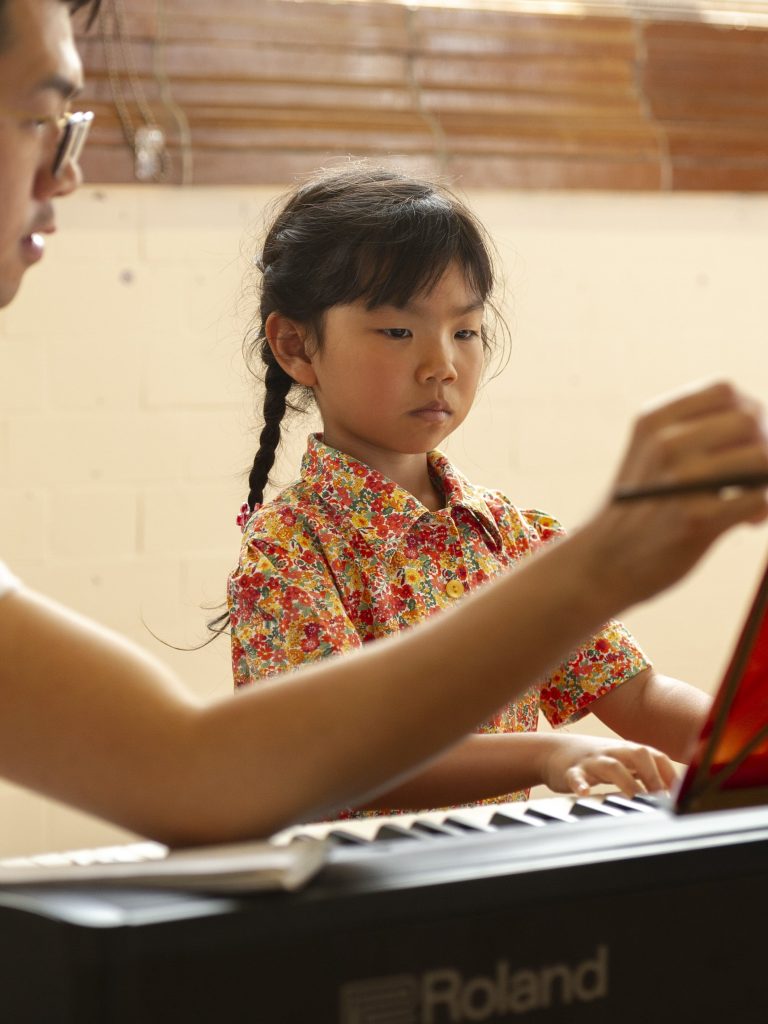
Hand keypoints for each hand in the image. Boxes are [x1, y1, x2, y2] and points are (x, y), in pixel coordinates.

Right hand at [541, 733, 677, 797]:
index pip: (656, 756)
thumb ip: (644, 775)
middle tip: (661, 799)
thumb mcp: (620, 763)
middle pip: (638, 754)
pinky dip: (580, 784)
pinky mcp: (570, 771)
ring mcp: (592, 761)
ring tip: (634, 797)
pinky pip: (575, 776)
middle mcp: (613, 752)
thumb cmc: (594, 761)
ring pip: (611, 765)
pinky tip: (584, 793)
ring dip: (626, 781)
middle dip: (653, 775)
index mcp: (628, 751)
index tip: (680, 797)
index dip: (670, 774)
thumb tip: (674, 795)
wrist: (552, 752)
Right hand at [581, 381, 767, 606]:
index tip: (747, 440)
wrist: (603, 563)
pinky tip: (748, 523)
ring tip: (751, 501)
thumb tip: (767, 426)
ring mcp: (680, 479)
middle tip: (755, 474)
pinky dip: (762, 510)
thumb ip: (696, 434)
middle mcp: (665, 442)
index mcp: (653, 421)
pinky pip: (760, 498)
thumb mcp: (650, 454)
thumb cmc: (638, 509)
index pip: (725, 390)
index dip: (748, 411)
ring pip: (761, 457)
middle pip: (748, 420)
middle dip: (763, 446)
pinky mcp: (697, 518)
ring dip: (766, 479)